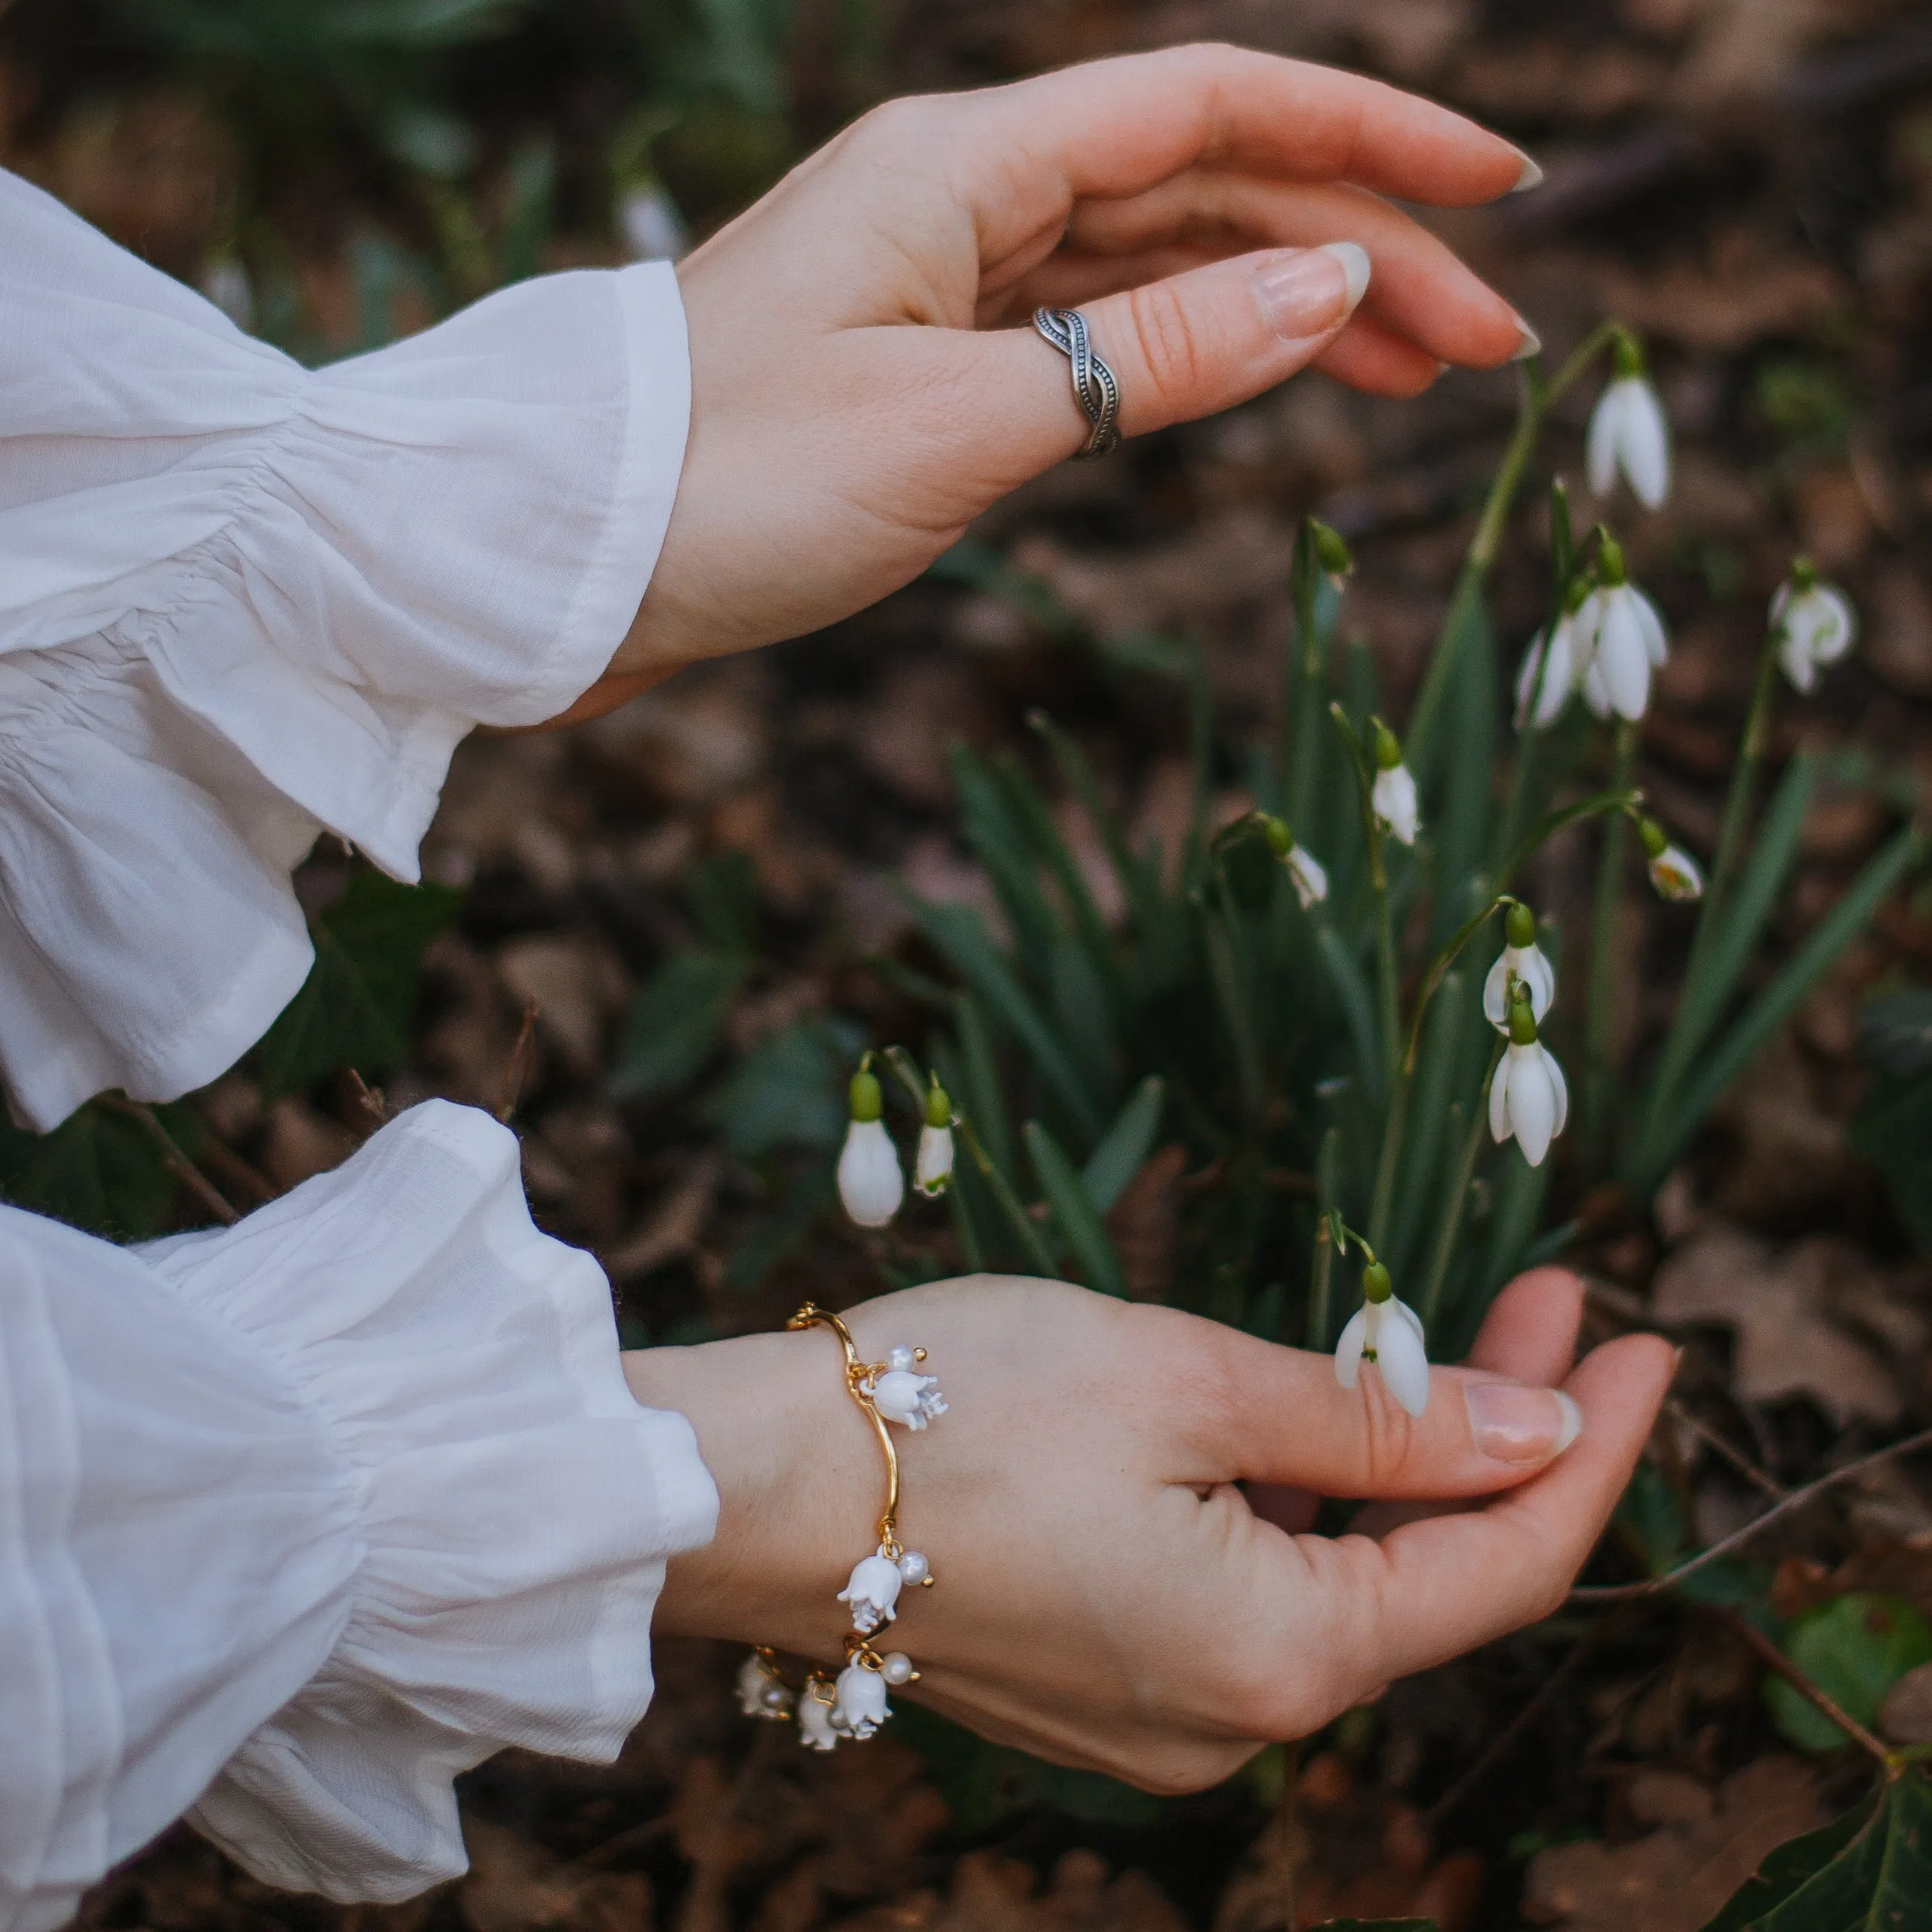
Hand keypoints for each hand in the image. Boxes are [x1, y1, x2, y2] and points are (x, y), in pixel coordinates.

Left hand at [556, 45, 1536, 723]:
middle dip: (1357, 252)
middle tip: (1488, 346)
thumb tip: (1328, 280)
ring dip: (1290, 312)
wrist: (563, 561)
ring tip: (1415, 379)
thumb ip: (1154, 356)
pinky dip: (1192, 361)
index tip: (1496, 190)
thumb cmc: (728, 489)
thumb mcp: (962, 428)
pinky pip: (1097, 336)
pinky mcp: (929, 361)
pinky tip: (1267, 382)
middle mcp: (961, 197)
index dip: (1368, 135)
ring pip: (1161, 268)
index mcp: (961, 164)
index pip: (1211, 108)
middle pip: (1206, 189)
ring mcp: (947, 279)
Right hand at [623, 1269, 1670, 1792]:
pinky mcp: (1103, 1680)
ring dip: (1392, 1465)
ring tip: (1429, 1332)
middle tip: (1549, 1299)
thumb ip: (1377, 1423)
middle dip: (1495, 1436)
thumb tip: (1534, 1427)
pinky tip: (1307, 1419)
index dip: (1590, 1451)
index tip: (1643, 1340)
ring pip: (1333, 1584)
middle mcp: (1230, 1721)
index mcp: (1273, 1659)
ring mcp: (1160, 1713)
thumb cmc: (959, 1405)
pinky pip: (1248, 1596)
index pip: (1498, 1567)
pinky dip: (1301, 1507)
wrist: (753, 1485)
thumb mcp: (1187, 1377)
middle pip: (1421, 1579)